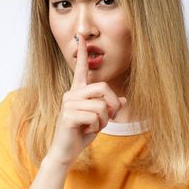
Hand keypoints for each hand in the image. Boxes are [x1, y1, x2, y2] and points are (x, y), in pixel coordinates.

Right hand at [45, 32, 126, 167]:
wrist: (66, 152)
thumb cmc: (81, 134)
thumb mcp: (99, 119)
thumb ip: (109, 108)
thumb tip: (123, 99)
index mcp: (77, 92)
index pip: (80, 69)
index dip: (82, 54)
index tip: (80, 37)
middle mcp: (71, 94)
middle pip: (103, 87)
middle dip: (112, 104)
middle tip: (108, 118)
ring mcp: (68, 104)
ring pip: (101, 105)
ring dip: (104, 120)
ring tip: (93, 127)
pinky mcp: (68, 115)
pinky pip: (95, 116)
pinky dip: (97, 127)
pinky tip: (86, 131)